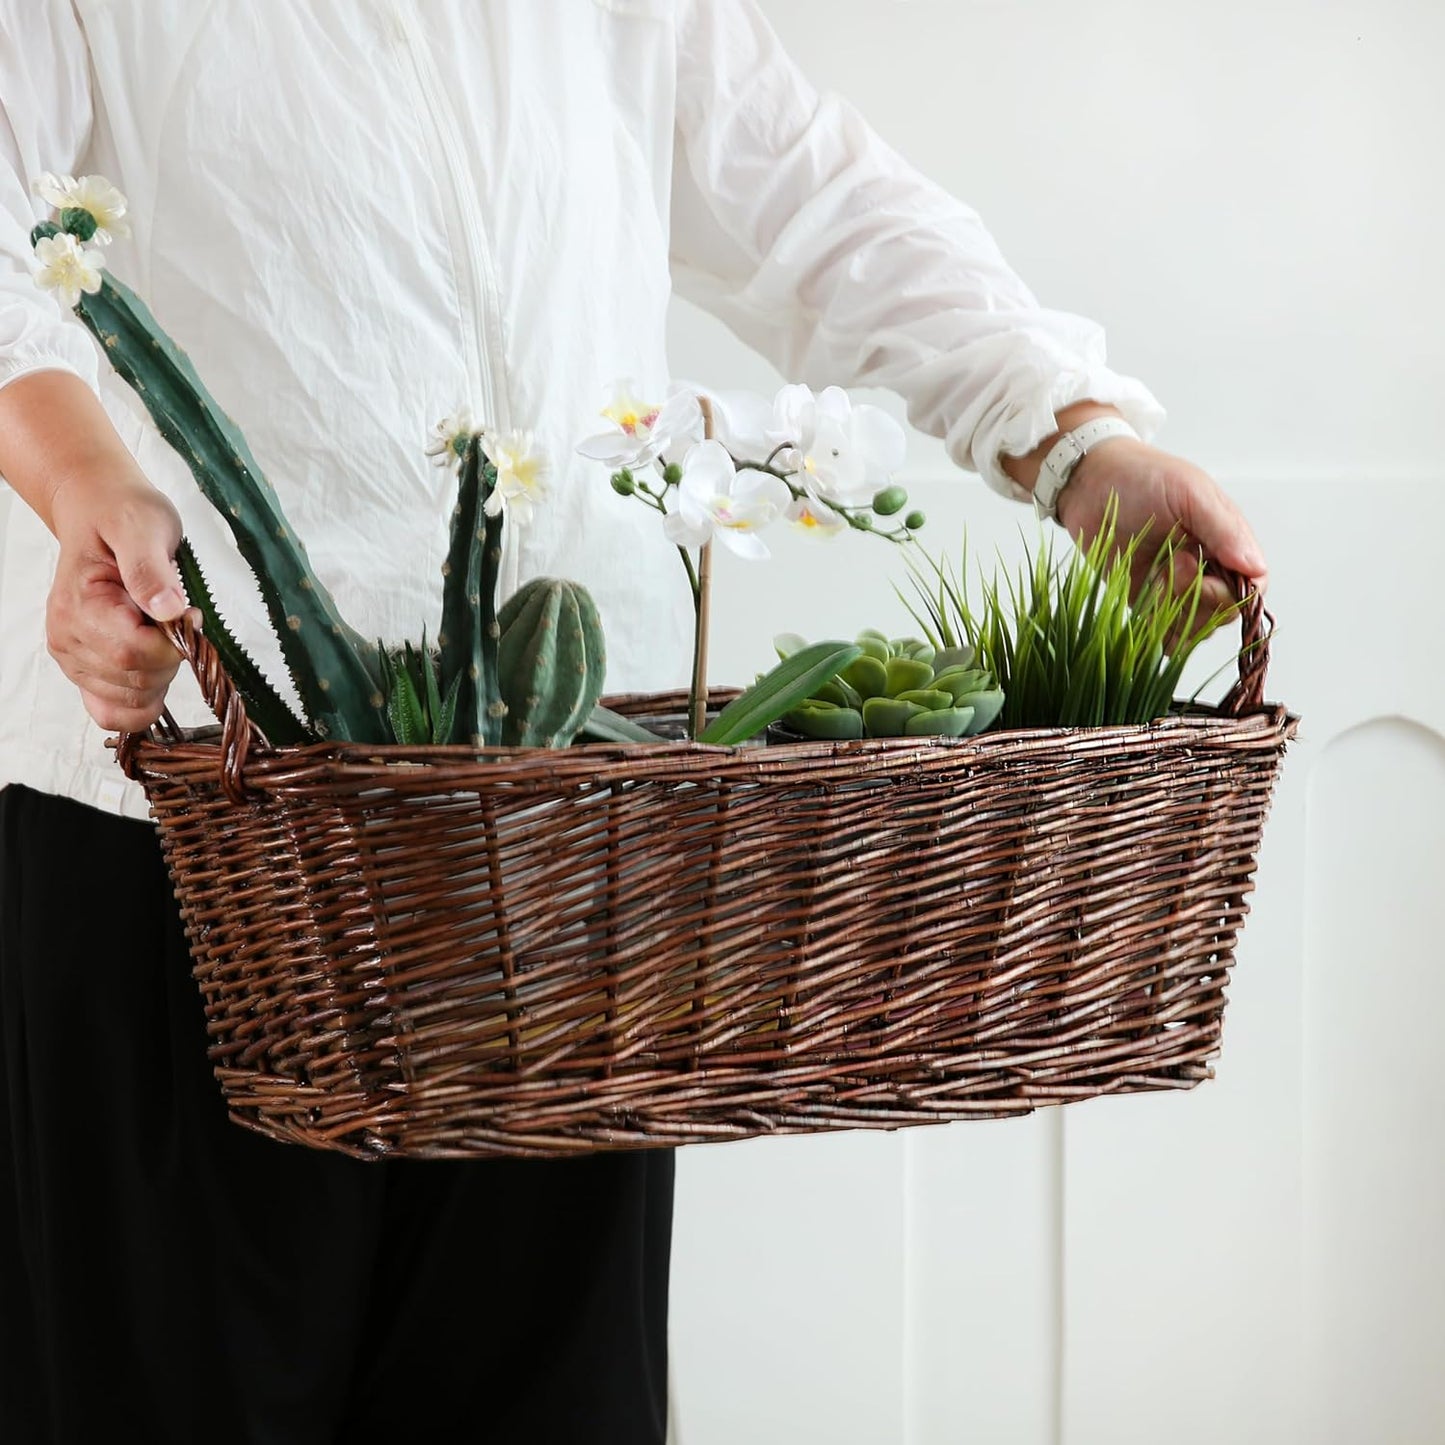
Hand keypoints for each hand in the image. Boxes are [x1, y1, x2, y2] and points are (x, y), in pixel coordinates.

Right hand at [46, 469, 189, 732]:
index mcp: (79, 607)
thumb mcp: (144, 527)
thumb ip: (152, 570)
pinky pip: (112, 712)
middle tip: (176, 618)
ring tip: (159, 633)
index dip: (175, 643)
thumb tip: (170, 610)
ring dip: (161, 676)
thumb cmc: (123, 516)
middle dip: (171, 659)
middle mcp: (68, 639)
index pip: (135, 654)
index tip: (190, 614)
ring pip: (132, 701)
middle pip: (137, 682)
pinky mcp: (86, 671)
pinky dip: (142, 702)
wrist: (100, 512)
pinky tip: (155, 671)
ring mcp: (74, 659)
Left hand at [1056, 437, 1267, 621]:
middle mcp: (1208, 568)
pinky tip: (1145, 603)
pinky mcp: (1148, 602)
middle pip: (1225, 611)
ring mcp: (1177, 588)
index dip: (1234, 593)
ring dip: (1176, 612)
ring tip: (1153, 577)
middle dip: (1199, 598)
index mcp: (1227, 541)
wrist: (1089, 482)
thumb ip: (1223, 530)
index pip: (1252, 585)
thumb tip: (1255, 567)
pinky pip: (1166, 635)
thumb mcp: (1189, 493)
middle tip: (1170, 565)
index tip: (1203, 577)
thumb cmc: (1143, 476)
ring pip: (1196, 626)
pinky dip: (1159, 631)